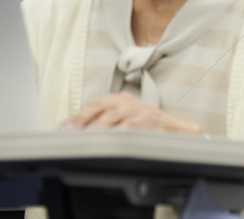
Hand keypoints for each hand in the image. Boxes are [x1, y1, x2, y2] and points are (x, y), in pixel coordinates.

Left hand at [59, 92, 200, 134]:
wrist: (182, 132)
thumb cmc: (151, 127)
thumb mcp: (128, 118)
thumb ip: (106, 121)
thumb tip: (78, 133)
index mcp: (120, 99)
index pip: (93, 106)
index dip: (76, 118)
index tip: (62, 129)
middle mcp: (127, 102)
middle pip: (98, 110)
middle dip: (81, 122)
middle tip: (67, 134)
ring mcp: (137, 112)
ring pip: (110, 119)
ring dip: (94, 130)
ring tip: (80, 139)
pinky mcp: (147, 123)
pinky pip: (126, 129)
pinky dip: (113, 135)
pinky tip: (103, 142)